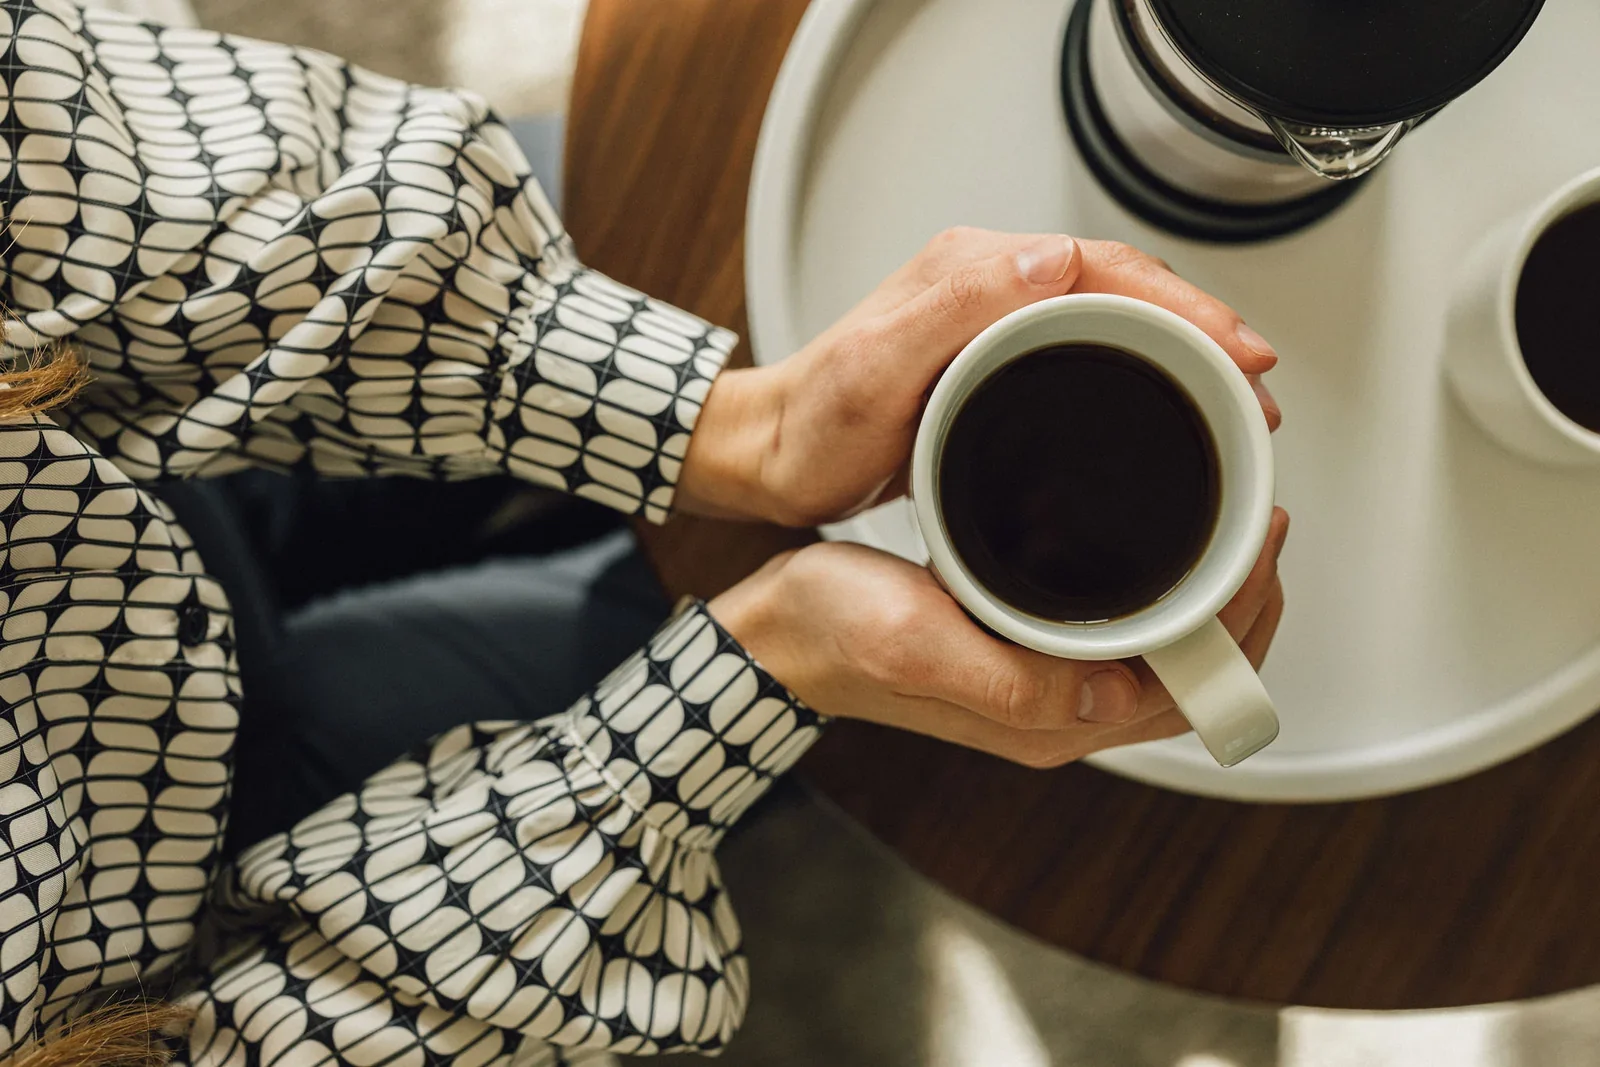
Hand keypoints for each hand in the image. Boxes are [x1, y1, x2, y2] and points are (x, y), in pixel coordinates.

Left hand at [679, 227, 1281, 526]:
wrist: (775, 456)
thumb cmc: (815, 424)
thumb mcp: (876, 366)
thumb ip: (956, 305)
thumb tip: (1053, 259)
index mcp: (974, 271)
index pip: (1105, 265)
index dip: (1183, 305)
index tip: (1235, 349)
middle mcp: (989, 284)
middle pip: (1125, 288)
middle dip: (1202, 328)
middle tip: (1254, 384)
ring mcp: (994, 322)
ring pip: (1114, 319)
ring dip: (1180, 351)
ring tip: (1230, 399)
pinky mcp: (994, 360)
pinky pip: (1088, 349)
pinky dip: (1139, 371)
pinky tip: (1163, 408)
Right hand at [708, 509, 1288, 767]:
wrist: (777, 629)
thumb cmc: (832, 632)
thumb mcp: (914, 640)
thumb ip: (1013, 678)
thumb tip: (1116, 692)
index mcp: (1048, 719)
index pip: (1193, 687)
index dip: (1243, 617)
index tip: (1257, 538)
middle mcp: (1060, 708)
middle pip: (1198, 670)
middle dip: (1244, 599)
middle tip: (1256, 517)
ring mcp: (1047, 680)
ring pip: (1168, 645)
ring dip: (1209, 589)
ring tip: (1224, 518)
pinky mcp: (1028, 647)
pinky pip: (1123, 624)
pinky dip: (1159, 581)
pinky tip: (1154, 531)